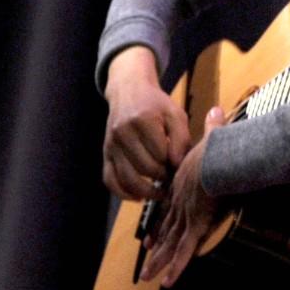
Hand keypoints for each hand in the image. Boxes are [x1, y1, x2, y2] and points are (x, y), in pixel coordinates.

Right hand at [102, 47, 190, 198]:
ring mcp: (111, 144)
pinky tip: (139, 197)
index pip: (161, 152)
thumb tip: (179, 164)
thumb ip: (181, 137)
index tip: (183, 166)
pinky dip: (123, 193)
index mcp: (143, 119)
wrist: (129, 92)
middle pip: (144, 167)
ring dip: (145, 190)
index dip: (174, 163)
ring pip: (126, 178)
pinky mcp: (105, 153)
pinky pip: (109, 180)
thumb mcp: (175, 113)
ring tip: (161, 192)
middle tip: (174, 178)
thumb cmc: (157, 105)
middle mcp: (123, 133)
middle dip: (162, 176)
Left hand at [140, 106, 224, 286]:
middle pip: (168, 228)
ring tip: (148, 279)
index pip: (172, 207)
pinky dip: (176, 266)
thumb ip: (214, 127)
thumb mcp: (215, 136)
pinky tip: (168, 282)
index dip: (164, 221)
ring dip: (160, 262)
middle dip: (157, 247)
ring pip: (172, 243)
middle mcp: (182, 201)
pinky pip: (185, 249)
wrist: (221, 156)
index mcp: (185, 184)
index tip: (154, 234)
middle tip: (146, 264)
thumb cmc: (221, 146)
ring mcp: (188, 213)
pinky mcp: (196, 222)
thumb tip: (215, 109)